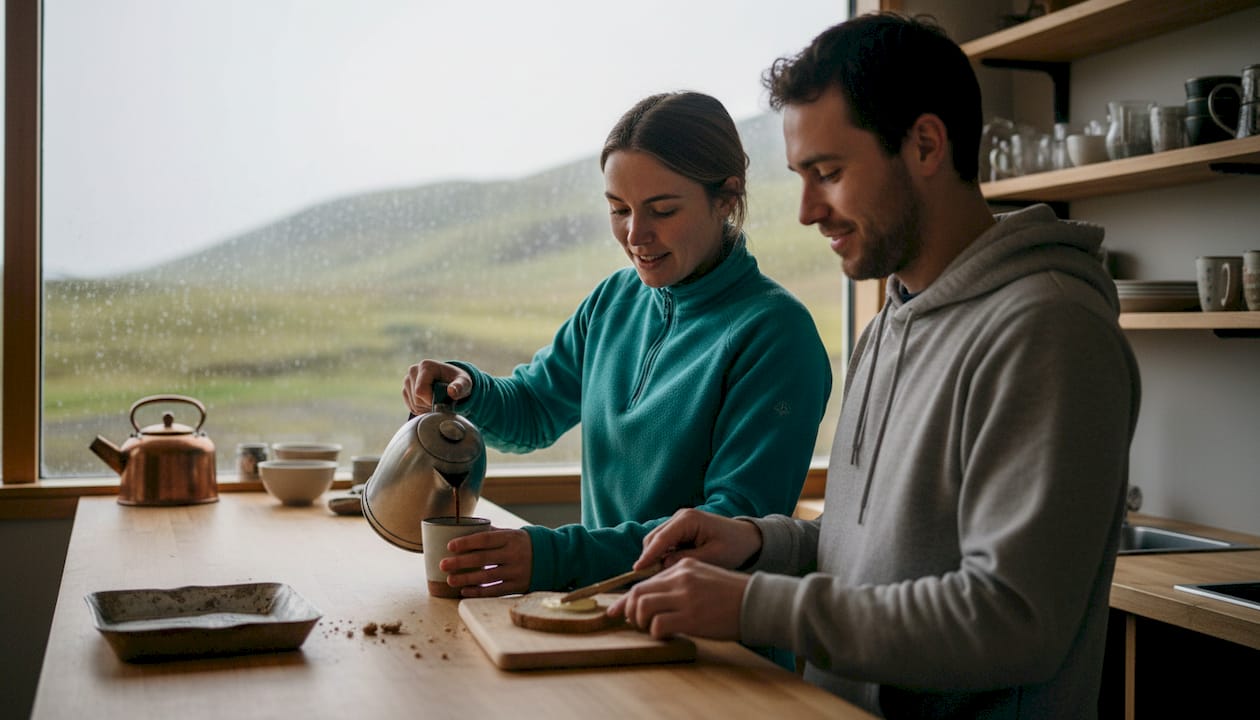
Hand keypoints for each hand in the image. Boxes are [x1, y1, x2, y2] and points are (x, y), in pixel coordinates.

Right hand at [402, 359, 471, 414]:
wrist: (452, 382)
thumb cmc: (459, 382)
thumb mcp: (464, 383)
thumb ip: (460, 386)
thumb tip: (451, 391)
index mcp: (426, 366)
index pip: (420, 391)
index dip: (431, 401)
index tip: (443, 402)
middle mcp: (413, 370)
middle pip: (416, 399)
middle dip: (430, 405)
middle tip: (443, 401)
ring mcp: (407, 380)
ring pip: (414, 404)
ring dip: (427, 408)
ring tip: (438, 401)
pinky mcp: (405, 390)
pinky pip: (411, 407)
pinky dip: (422, 410)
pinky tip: (431, 403)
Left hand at [439, 528, 531, 596]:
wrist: (554, 558)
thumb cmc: (525, 544)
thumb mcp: (513, 534)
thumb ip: (493, 533)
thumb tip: (465, 529)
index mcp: (511, 538)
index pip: (486, 539)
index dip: (467, 542)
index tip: (450, 546)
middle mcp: (514, 554)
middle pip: (483, 558)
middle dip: (461, 562)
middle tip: (443, 564)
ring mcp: (517, 571)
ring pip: (487, 577)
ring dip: (466, 579)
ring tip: (450, 580)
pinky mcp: (518, 586)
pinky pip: (495, 591)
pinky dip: (479, 592)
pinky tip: (465, 591)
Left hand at [608, 558, 748, 640]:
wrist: (758, 603)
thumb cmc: (733, 595)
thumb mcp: (704, 578)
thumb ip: (680, 584)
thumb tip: (653, 600)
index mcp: (683, 567)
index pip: (645, 581)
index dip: (626, 599)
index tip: (615, 610)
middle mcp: (680, 578)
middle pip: (637, 593)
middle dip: (628, 611)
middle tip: (633, 623)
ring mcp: (685, 598)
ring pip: (642, 608)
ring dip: (641, 622)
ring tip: (651, 629)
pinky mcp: (690, 617)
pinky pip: (658, 626)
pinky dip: (656, 633)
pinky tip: (667, 635)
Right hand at [634, 508, 762, 571]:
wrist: (748, 538)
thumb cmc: (734, 547)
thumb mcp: (712, 557)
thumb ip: (686, 560)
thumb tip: (663, 565)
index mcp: (688, 519)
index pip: (661, 538)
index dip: (648, 555)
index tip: (637, 571)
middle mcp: (680, 516)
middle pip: (653, 538)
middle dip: (649, 557)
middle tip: (650, 580)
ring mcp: (679, 522)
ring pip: (656, 541)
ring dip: (656, 557)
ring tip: (661, 577)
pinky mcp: (680, 529)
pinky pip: (664, 543)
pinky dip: (663, 555)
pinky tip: (669, 569)